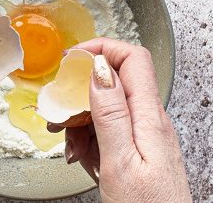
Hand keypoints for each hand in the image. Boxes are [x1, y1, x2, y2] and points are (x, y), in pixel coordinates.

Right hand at [49, 39, 191, 202]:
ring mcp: (147, 137)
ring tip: (70, 143)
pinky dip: (92, 139)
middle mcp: (152, 121)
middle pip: (116, 81)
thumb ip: (110, 113)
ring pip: (110, 108)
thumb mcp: (119, 163)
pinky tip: (83, 156)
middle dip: (83, 90)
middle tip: (59, 111)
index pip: (132, 58)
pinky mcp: (141, 153)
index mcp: (150, 117)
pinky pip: (112, 132)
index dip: (101, 49)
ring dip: (83, 119)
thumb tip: (99, 68)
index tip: (71, 59)